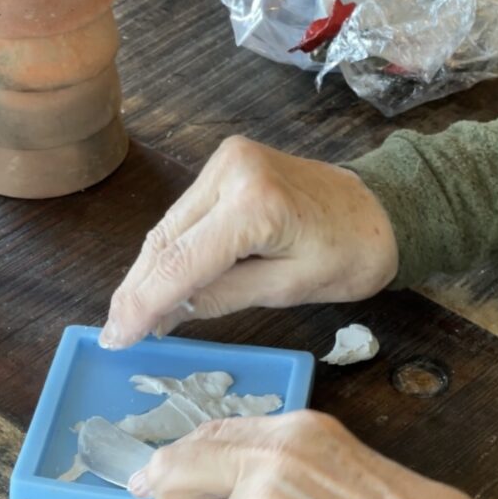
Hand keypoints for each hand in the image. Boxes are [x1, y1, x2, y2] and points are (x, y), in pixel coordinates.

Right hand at [99, 136, 397, 348]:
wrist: (381, 208)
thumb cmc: (351, 254)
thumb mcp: (287, 289)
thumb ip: (220, 297)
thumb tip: (164, 314)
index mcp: (257, 204)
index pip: (181, 262)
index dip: (144, 304)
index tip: (118, 337)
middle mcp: (233, 170)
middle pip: (166, 240)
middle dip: (137, 289)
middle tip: (117, 331)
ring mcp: (226, 160)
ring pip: (169, 226)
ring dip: (149, 271)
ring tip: (131, 315)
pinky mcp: (225, 163)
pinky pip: (186, 215)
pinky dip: (171, 250)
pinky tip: (158, 282)